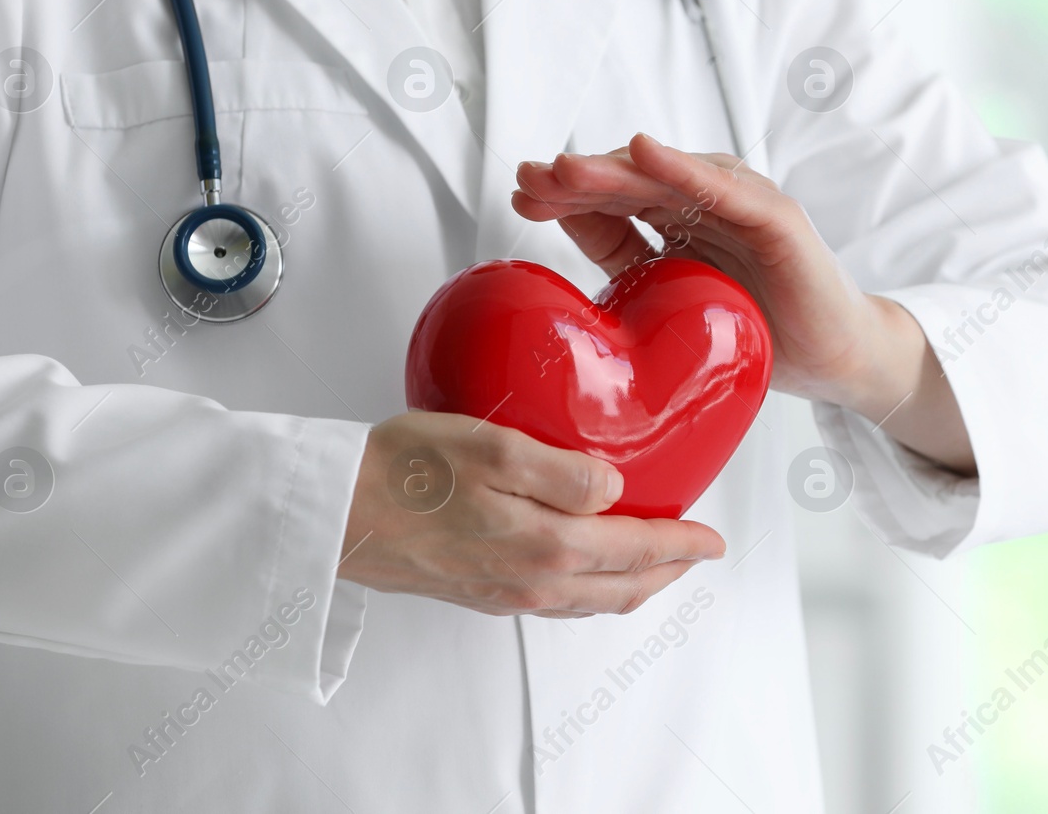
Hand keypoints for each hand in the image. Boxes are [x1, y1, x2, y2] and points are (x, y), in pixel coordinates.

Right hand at [339, 411, 725, 617]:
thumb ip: (563, 469)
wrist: (333, 514)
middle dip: (668, 571)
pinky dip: (591, 589)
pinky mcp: (479, 592)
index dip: (684, 543)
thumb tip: (616, 485)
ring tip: (654, 560)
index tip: (714, 538)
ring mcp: (505, 593)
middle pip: (623, 588)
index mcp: (546, 545)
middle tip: (697, 551)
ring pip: (592, 601)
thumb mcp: (491, 447)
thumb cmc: (402, 471)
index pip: (638, 550)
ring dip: (632, 584)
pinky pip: (557, 601)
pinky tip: (584, 568)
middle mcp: (532, 581)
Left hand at [512, 133, 973, 472]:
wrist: (835, 362)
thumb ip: (623, 262)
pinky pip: (725, 189)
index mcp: (678, 222)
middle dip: (578, 178)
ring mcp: (743, 205)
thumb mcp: (670, 301)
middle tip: (530, 178)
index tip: (520, 196)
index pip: (613, 201)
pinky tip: (645, 153)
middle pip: (632, 181)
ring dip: (615, 168)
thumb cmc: (756, 332)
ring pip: (668, 178)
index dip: (567, 195)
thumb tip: (558, 233)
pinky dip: (685, 168)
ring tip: (567, 167)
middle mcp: (707, 204)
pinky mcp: (777, 219)